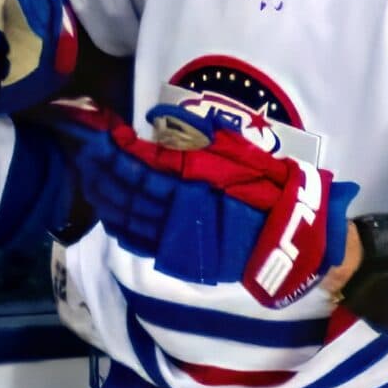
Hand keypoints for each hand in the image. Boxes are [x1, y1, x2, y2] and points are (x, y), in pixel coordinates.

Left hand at [49, 100, 355, 306]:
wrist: (300, 250)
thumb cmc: (278, 198)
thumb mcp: (244, 159)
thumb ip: (203, 145)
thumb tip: (164, 125)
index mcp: (190, 186)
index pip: (138, 167)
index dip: (116, 152)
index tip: (102, 135)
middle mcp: (176, 215)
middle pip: (125, 193)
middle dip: (103, 171)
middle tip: (87, 151)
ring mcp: (176, 242)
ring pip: (127, 219)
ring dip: (106, 197)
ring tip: (92, 177)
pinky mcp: (182, 262)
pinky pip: (141, 243)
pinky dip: (121, 227)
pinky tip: (111, 214)